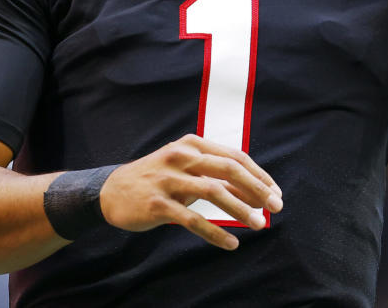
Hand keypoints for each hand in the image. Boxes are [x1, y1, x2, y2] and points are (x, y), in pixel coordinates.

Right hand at [98, 133, 282, 249]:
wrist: (111, 191)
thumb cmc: (159, 179)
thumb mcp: (187, 170)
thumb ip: (217, 177)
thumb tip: (256, 192)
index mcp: (192, 144)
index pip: (235, 157)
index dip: (259, 175)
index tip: (276, 193)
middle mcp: (182, 157)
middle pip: (229, 169)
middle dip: (257, 188)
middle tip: (276, 207)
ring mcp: (168, 179)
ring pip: (213, 192)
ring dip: (241, 209)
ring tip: (260, 225)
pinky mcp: (158, 204)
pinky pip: (193, 219)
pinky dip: (215, 232)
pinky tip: (232, 243)